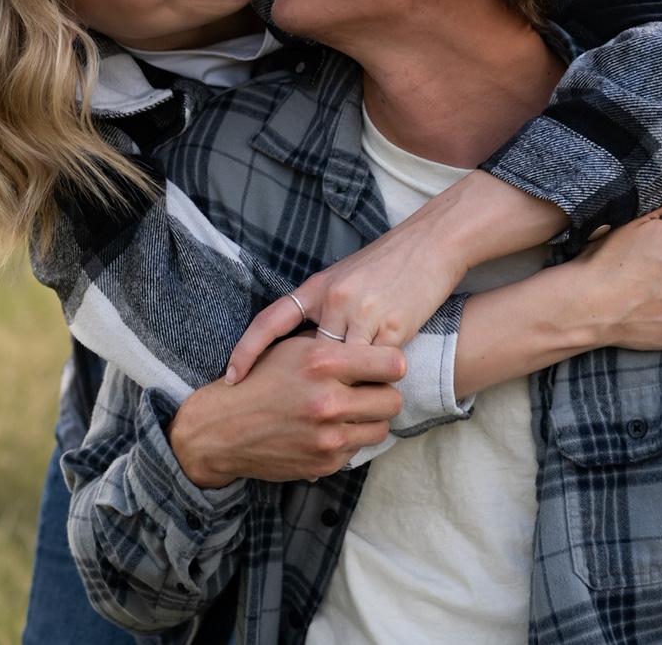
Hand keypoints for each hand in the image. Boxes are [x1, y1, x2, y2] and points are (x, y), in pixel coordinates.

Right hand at [169, 336, 405, 487]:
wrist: (223, 428)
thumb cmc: (262, 378)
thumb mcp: (295, 346)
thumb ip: (337, 346)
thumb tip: (376, 349)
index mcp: (324, 362)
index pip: (392, 364)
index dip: (391, 364)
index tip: (383, 366)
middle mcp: (329, 401)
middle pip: (393, 400)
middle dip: (384, 393)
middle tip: (369, 390)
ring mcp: (328, 437)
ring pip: (382, 429)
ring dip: (371, 420)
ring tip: (351, 410)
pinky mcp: (325, 464)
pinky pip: (358, 449)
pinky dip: (350, 439)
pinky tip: (329, 429)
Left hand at [226, 171, 571, 381]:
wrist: (430, 244)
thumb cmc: (386, 261)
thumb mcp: (343, 277)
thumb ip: (322, 309)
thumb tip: (305, 346)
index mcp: (317, 286)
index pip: (271, 320)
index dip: (247, 350)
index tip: (231, 378)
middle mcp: (335, 300)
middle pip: (310, 357)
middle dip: (303, 385)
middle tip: (291, 411)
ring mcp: (363, 314)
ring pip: (344, 369)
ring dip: (343, 390)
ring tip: (332, 416)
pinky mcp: (393, 328)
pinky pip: (376, 370)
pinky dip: (374, 385)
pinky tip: (372, 399)